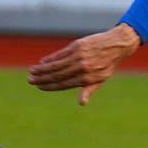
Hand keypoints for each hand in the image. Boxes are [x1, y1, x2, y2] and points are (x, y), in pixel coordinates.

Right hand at [27, 24, 141, 105]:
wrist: (117, 44)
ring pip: (56, 65)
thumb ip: (89, 89)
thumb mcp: (101, 79)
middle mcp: (82, 68)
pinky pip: (61, 54)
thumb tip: (81, 103)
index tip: (39, 86)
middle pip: (57, 75)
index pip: (64, 84)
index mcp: (87, 78)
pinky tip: (42, 62)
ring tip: (32, 71)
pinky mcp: (77, 46)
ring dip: (42, 68)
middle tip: (30, 80)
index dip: (50, 86)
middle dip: (42, 78)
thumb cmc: (108, 64)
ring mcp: (79, 56)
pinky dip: (51, 58)